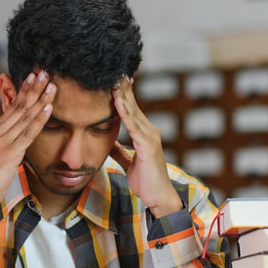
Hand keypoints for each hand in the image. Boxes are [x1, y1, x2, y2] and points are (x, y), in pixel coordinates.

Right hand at [0, 71, 55, 223]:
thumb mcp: (0, 153)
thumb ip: (11, 141)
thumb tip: (22, 134)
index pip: (14, 104)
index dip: (25, 89)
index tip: (36, 75)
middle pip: (20, 105)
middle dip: (34, 87)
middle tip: (46, 71)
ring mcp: (4, 141)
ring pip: (25, 116)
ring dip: (40, 99)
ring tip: (52, 85)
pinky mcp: (10, 153)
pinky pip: (28, 132)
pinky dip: (39, 119)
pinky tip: (48, 108)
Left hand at [109, 75, 182, 218]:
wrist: (158, 197)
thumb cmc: (145, 181)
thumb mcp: (128, 163)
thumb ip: (120, 152)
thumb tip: (108, 144)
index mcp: (144, 134)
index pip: (131, 109)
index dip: (123, 93)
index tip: (114, 79)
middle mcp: (149, 131)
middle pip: (132, 105)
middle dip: (123, 88)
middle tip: (114, 70)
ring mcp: (150, 138)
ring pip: (133, 112)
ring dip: (122, 95)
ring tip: (113, 79)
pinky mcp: (148, 147)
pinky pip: (133, 126)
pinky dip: (125, 112)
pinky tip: (117, 101)